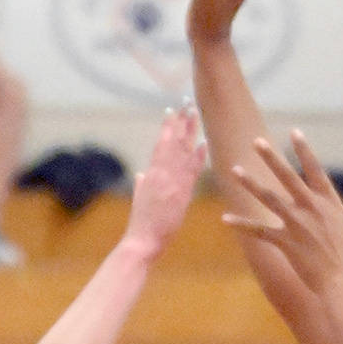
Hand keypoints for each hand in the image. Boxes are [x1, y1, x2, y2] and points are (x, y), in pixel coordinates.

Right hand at [122, 104, 206, 258]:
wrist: (142, 240)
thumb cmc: (140, 225)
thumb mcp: (139, 199)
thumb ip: (141, 185)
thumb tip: (141, 176)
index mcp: (151, 174)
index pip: (161, 146)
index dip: (167, 128)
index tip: (172, 112)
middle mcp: (160, 173)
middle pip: (172, 142)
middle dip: (180, 122)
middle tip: (187, 102)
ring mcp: (170, 181)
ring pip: (181, 150)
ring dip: (189, 130)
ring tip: (194, 112)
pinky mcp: (179, 192)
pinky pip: (190, 170)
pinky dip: (197, 155)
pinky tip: (203, 141)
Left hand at [224, 131, 342, 293]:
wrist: (342, 281)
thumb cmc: (342, 253)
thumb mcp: (339, 223)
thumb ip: (323, 205)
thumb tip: (310, 191)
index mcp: (328, 201)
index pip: (315, 170)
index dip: (305, 150)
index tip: (294, 131)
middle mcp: (312, 208)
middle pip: (288, 177)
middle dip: (272, 158)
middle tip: (257, 142)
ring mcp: (298, 224)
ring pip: (269, 198)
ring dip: (251, 183)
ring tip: (235, 170)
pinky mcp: (286, 242)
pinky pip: (259, 231)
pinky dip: (241, 224)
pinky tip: (225, 218)